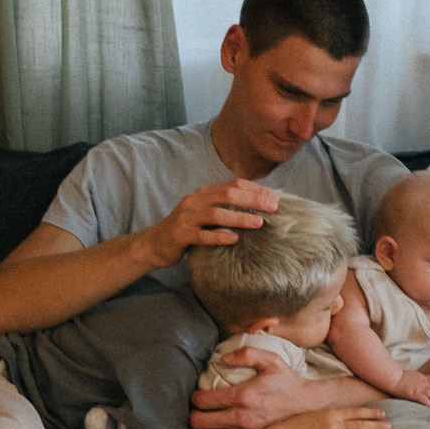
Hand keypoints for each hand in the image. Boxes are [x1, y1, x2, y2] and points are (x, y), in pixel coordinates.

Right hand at [146, 180, 277, 268]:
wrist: (155, 243)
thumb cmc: (187, 230)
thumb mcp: (205, 214)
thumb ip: (224, 208)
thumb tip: (258, 208)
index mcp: (203, 193)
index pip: (233, 184)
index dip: (255, 189)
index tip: (275, 197)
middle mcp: (195, 201)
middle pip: (227, 195)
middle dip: (252, 199)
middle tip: (273, 207)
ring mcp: (186, 217)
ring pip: (216, 214)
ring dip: (239, 217)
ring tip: (259, 222)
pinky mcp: (180, 235)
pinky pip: (202, 235)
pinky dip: (218, 236)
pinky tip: (234, 239)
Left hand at [190, 345, 307, 428]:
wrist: (308, 407)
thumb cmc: (288, 382)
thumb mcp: (272, 360)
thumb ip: (247, 354)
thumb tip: (224, 358)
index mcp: (244, 395)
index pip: (203, 400)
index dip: (195, 397)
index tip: (198, 395)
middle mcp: (242, 417)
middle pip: (198, 422)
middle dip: (193, 414)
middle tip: (198, 409)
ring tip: (205, 422)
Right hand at [288, 406, 390, 428]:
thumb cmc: (300, 423)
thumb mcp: (318, 414)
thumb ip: (332, 415)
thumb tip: (345, 415)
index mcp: (332, 413)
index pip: (356, 412)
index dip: (370, 412)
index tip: (382, 412)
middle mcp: (333, 425)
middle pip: (359, 425)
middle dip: (376, 425)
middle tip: (389, 426)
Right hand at [390, 369, 429, 408]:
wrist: (393, 377)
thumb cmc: (399, 376)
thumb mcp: (411, 374)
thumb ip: (417, 378)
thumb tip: (418, 382)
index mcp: (422, 377)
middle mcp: (423, 382)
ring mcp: (420, 388)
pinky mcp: (415, 394)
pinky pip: (426, 401)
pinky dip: (429, 405)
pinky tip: (429, 408)